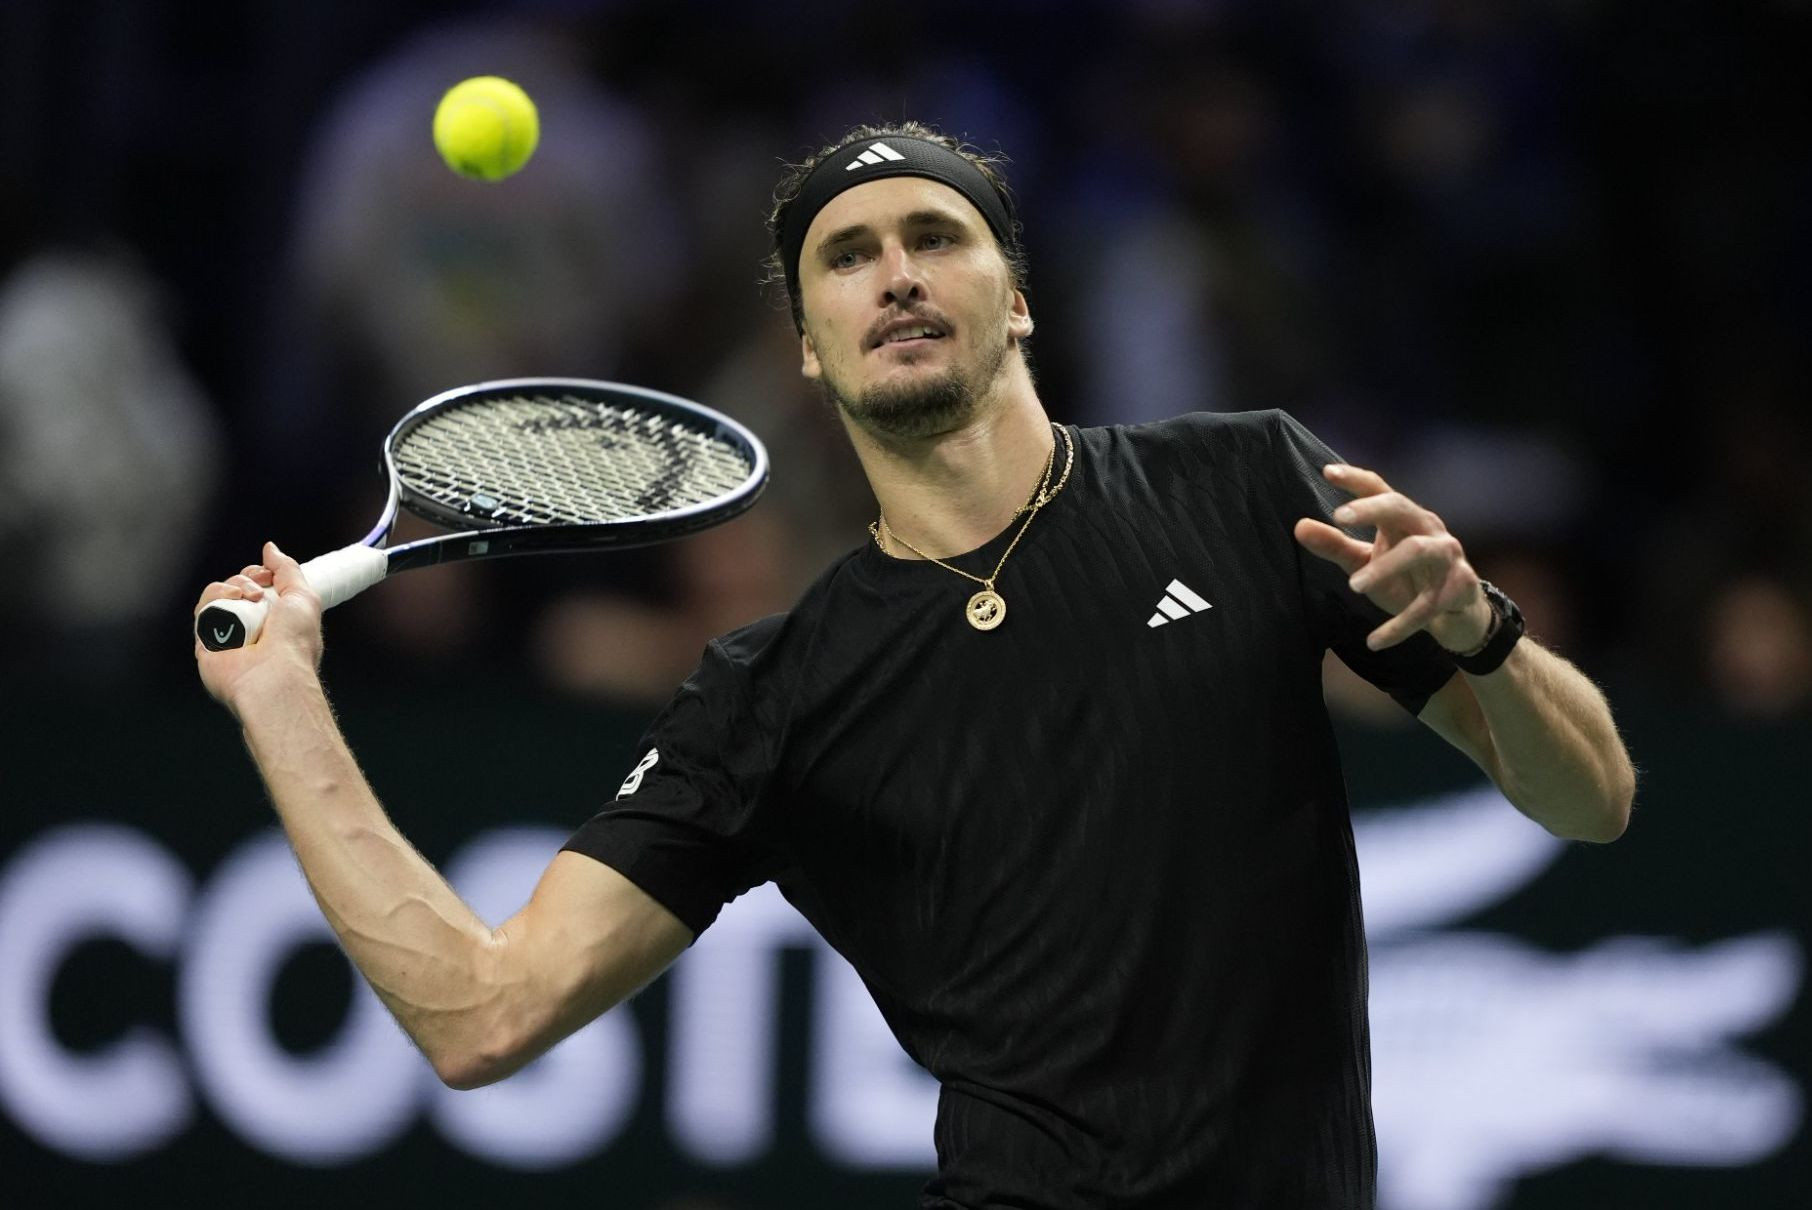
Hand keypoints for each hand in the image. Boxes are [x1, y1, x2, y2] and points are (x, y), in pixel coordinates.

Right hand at [193, 542, 324, 713]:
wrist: (273, 674)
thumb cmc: (295, 643)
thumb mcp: (303, 596)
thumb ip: (287, 569)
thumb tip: (270, 549)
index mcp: (275, 618)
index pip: (259, 586)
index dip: (260, 574)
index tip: (267, 574)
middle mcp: (251, 625)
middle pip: (237, 586)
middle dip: (247, 579)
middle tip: (259, 591)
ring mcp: (228, 633)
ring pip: (218, 594)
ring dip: (233, 586)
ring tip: (248, 598)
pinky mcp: (206, 640)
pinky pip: (202, 608)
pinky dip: (214, 597)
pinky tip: (231, 601)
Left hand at [1292, 464, 1491, 652]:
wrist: (1456, 616)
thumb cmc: (1406, 579)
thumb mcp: (1366, 562)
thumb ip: (1335, 546)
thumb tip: (1299, 526)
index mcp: (1404, 519)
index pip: (1380, 489)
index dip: (1355, 479)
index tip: (1327, 472)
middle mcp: (1429, 529)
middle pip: (1401, 507)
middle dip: (1372, 509)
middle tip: (1339, 518)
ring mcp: (1448, 557)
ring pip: (1418, 552)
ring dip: (1385, 567)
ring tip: (1353, 586)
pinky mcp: (1460, 588)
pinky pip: (1427, 606)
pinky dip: (1400, 626)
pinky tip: (1373, 642)